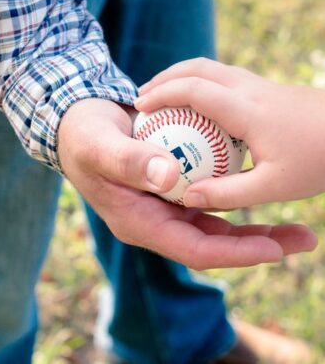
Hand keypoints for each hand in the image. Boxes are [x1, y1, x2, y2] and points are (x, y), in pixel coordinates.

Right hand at [57, 98, 316, 269]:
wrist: (78, 126)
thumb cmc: (84, 137)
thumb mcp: (99, 146)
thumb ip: (128, 161)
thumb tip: (169, 176)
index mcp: (138, 223)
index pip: (192, 249)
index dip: (233, 253)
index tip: (274, 250)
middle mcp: (156, 220)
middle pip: (212, 242)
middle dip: (257, 244)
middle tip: (303, 239)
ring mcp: (165, 205)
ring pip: (216, 223)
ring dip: (255, 226)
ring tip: (295, 225)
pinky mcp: (172, 188)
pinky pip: (210, 199)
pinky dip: (236, 198)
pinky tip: (262, 191)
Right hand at [136, 57, 324, 209]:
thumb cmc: (320, 159)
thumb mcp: (275, 186)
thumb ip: (228, 194)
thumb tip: (189, 198)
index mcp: (247, 110)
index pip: (194, 90)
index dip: (162, 95)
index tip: (141, 106)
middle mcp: (249, 89)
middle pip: (197, 69)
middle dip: (164, 79)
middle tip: (143, 99)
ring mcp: (258, 84)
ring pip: (209, 68)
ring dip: (180, 78)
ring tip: (162, 98)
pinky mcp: (265, 88)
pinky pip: (221, 77)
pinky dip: (197, 84)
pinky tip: (196, 108)